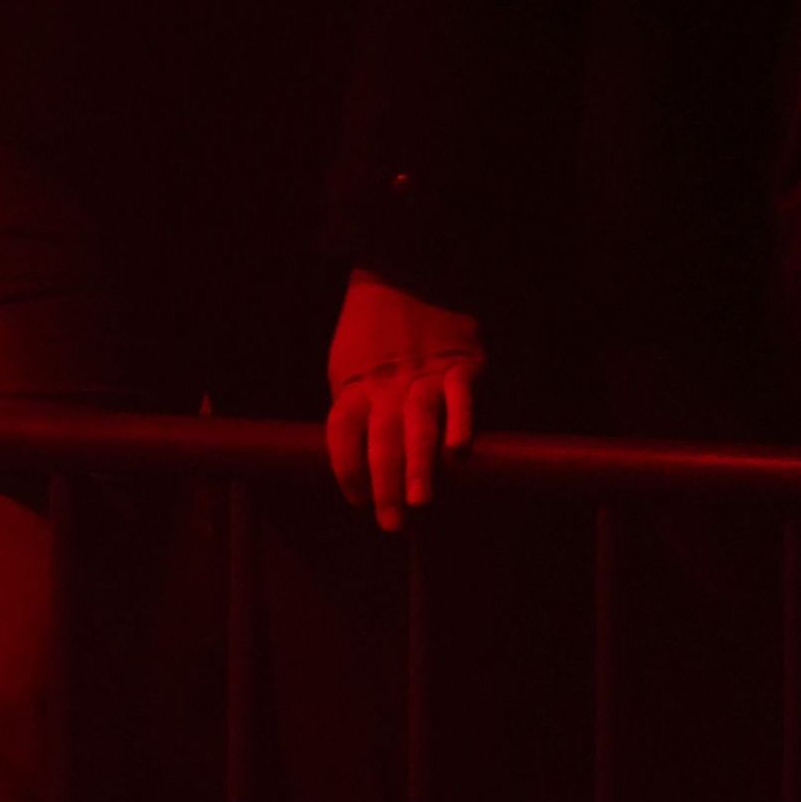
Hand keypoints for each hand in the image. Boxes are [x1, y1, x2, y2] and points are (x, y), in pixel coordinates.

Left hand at [325, 269, 482, 529]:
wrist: (403, 278)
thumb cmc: (372, 338)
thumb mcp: (347, 369)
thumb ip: (355, 410)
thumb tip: (356, 464)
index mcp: (354, 386)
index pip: (341, 431)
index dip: (346, 467)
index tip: (357, 500)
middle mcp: (386, 385)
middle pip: (381, 438)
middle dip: (385, 483)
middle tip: (390, 523)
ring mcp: (424, 376)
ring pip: (418, 423)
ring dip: (418, 464)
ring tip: (419, 501)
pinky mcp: (460, 365)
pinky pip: (460, 396)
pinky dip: (460, 421)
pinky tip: (459, 450)